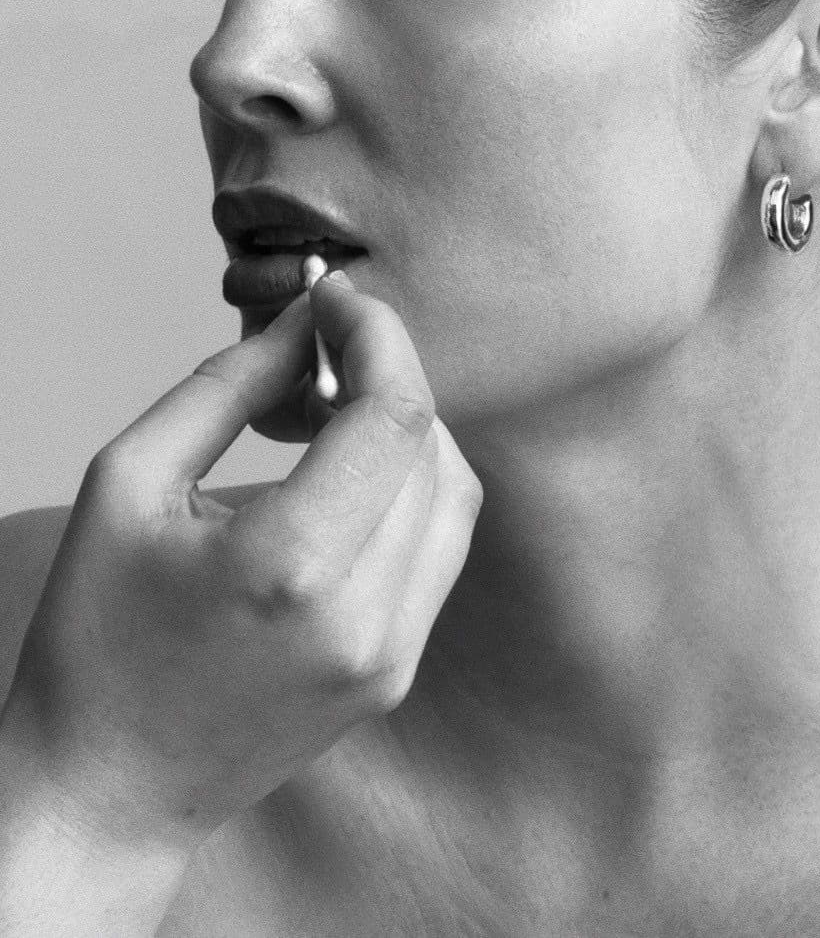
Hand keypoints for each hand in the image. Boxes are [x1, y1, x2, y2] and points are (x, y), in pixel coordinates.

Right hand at [0, 274, 481, 857]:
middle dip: (385, 374)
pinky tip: (343, 479)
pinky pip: (439, 549)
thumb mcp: (129, 483)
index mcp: (290, 567)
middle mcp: (362, 617)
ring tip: (326, 416)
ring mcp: (390, 655)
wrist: (107, 791)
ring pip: (452, 493)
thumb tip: (304, 325)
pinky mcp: (396, 674)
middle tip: (317, 352)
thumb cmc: (96, 637)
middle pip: (431, 445)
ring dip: (405, 431)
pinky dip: (409, 489)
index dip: (377, 336)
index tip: (335, 299)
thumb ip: (227, 386)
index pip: (396, 414)